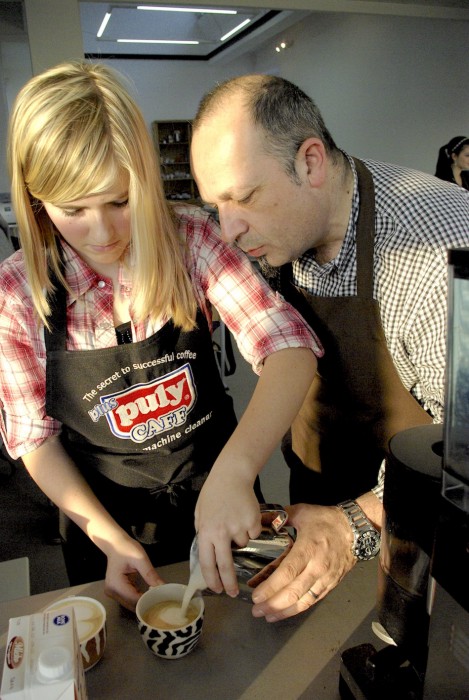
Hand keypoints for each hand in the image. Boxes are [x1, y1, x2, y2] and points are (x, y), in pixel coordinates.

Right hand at [103, 534, 163, 610]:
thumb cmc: (126, 548)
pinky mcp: (115, 591)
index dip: (147, 600)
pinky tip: (147, 594)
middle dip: (145, 603)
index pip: (134, 599)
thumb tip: (162, 586)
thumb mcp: (140, 559)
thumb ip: (150, 574)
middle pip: (131, 605)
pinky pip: (129, 599)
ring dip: (142, 601)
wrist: (115, 544)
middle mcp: (112, 592)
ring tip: (155, 597)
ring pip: (130, 604)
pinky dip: (138, 597)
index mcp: (116, 584)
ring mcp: (112, 592)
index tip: (160, 598)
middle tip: (160, 598)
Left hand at [195, 470, 261, 596]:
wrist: (232, 475)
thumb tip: (207, 551)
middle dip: (229, 582)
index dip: (211, 579)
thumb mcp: (200, 513)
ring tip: (235, 519)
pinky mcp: (253, 521)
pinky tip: (244, 514)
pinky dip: (251, 528)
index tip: (216, 589)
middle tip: (232, 593)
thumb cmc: (213, 493)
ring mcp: (238, 527)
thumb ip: (203, 532)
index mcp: (205, 532)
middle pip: (225, 565)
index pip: (206, 562)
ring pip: (242, 545)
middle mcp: (221, 533)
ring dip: (240, 538)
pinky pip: (253, 533)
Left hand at [250, 502, 355, 621]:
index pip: (288, 572)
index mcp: (308, 548)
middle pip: (293, 592)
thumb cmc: (327, 520)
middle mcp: (317, 567)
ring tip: (268, 616)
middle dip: (273, 604)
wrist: (355, 529)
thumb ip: (279, 517)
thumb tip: (260, 519)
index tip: (257, 596)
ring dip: (284, 611)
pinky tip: (286, 612)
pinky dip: (299, 609)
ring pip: (304, 601)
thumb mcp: (301, 512)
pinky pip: (313, 600)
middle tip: (256, 610)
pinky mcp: (331, 584)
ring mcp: (326, 578)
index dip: (271, 587)